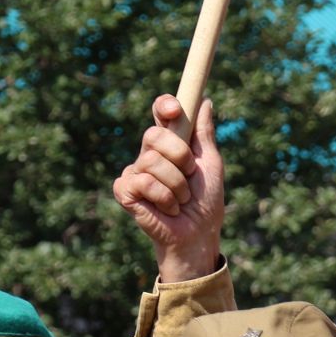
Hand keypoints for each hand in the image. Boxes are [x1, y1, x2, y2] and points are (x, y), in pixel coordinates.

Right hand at [112, 93, 224, 282]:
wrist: (198, 235)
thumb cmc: (206, 203)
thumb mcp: (211, 165)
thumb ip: (204, 134)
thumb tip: (205, 101)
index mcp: (169, 144)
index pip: (160, 114)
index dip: (165, 106)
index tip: (174, 110)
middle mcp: (148, 154)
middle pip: (155, 135)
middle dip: (181, 157)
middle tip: (190, 176)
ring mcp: (134, 171)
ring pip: (153, 162)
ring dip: (178, 185)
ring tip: (180, 200)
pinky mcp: (124, 190)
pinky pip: (145, 182)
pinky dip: (165, 198)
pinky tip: (167, 209)